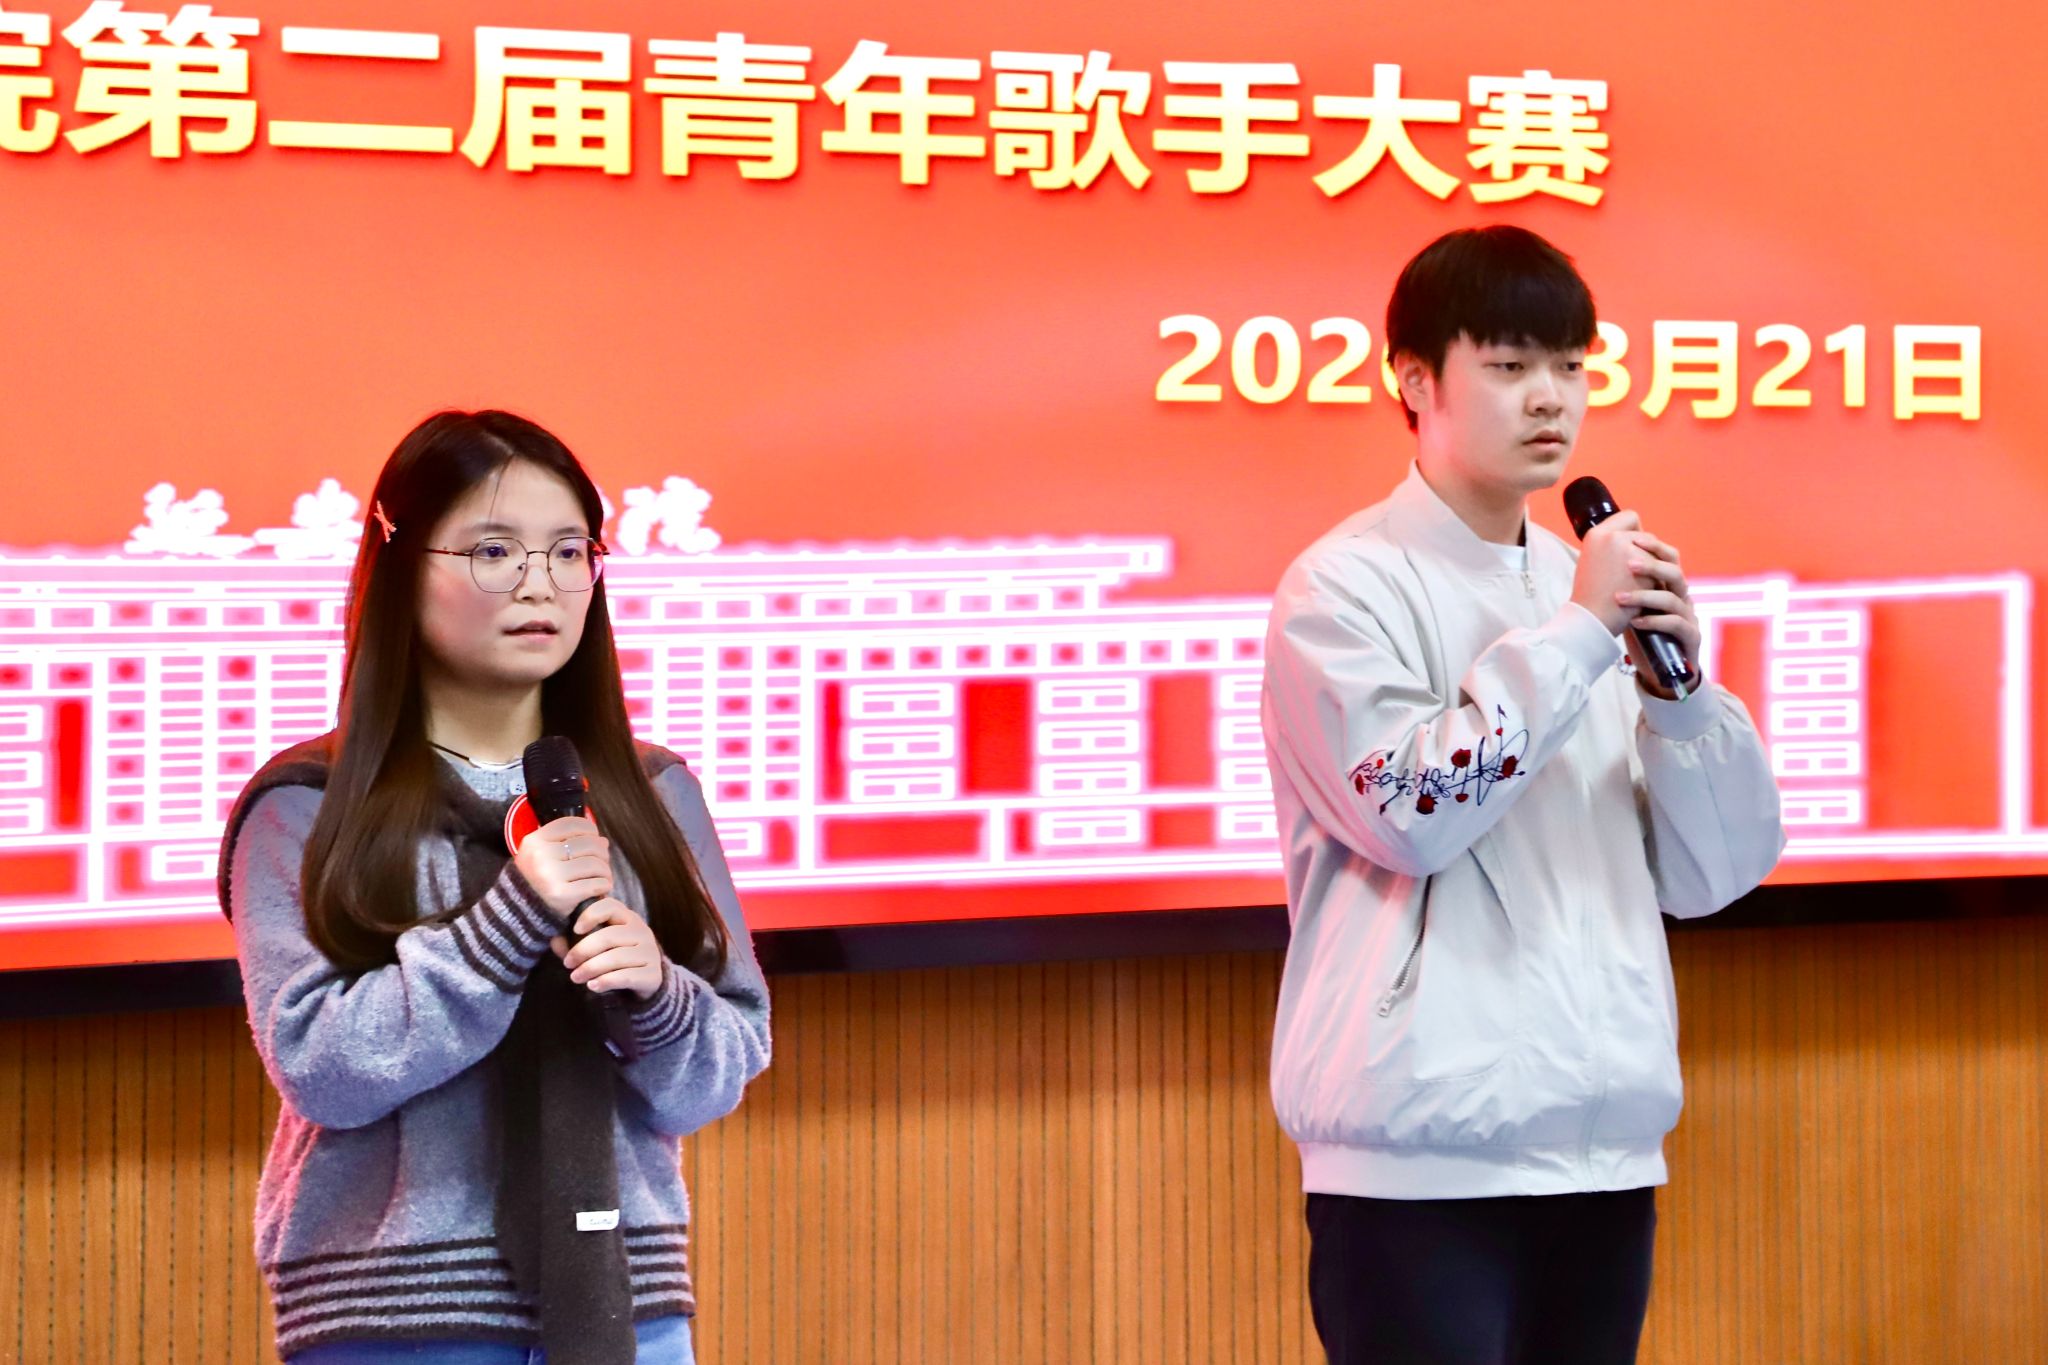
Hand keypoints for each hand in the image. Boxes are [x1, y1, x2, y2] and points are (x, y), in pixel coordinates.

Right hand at [513, 815, 613, 921]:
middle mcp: (540, 855)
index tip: (594, 838)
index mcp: (534, 841)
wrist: (521, 912)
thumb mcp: (542, 855)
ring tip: (602, 877)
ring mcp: (550, 875)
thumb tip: (603, 841)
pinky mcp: (561, 895)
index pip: (572, 824)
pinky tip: (600, 888)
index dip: (590, 829)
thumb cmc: (537, 880)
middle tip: (602, 862)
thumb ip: (568, 843)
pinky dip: (604, 885)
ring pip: (595, 864)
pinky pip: (596, 884)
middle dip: (602, 853)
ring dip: (605, 871)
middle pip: (588, 844)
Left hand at [553, 898, 664, 1000]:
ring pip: (616, 958)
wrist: (646, 982)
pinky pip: (625, 977)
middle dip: (583, 950)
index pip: (610, 906)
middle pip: (609, 936)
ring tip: (575, 977)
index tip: (575, 929)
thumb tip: (555, 941)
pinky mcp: (652, 975)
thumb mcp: (599, 945)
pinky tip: (592, 986)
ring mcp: (649, 953)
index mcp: (628, 918)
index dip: (591, 915)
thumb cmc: (615, 958)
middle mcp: (642, 932)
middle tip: (568, 963)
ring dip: (590, 968)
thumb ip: (576, 940)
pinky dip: (605, 982)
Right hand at [1570, 509, 1646, 633]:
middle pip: (1648, 536)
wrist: (1592, 619)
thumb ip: (1613, 547)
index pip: (1630, 517)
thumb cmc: (1592, 596)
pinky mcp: (1645, 566)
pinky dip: (1655, 582)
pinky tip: (1641, 592)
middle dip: (1646, 554)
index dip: (1636, 532)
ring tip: (1635, 585)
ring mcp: (1629, 550)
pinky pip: (1661, 569)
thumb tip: (1642, 541)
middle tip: (1632, 576)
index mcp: (1596, 534)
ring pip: (1657, 552)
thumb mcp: (1593, 561)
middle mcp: (1612, 537)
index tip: (1632, 549)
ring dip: (1652, 567)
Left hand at [1614, 531, 1703, 693]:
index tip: (1632, 539)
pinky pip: (1676, 624)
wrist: (1658, 669)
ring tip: (1619, 598)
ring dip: (1645, 596)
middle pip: (1675, 573)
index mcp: (1670, 587)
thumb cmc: (1643, 634)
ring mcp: (1689, 618)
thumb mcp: (1631, 605)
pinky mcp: (1690, 638)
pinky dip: (1654, 620)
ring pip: (1674, 599)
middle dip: (1653, 566)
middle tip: (1629, 564)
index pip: (1669, 558)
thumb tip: (1602, 556)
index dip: (1655, 547)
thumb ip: (1625, 584)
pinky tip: (1634, 621)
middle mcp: (1683, 599)